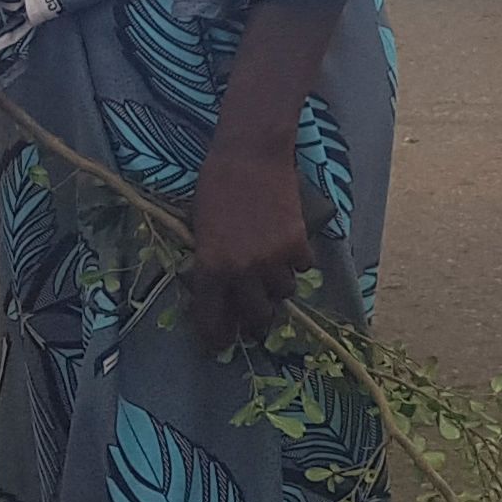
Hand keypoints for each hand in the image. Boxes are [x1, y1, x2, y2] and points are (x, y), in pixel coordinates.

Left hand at [186, 138, 312, 351]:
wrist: (250, 155)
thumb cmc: (214, 187)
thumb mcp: (199, 230)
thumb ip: (209, 263)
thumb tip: (218, 291)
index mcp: (211, 268)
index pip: (213, 319)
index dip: (217, 337)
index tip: (221, 345)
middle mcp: (242, 271)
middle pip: (257, 317)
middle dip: (255, 321)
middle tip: (254, 318)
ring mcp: (273, 258)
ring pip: (283, 294)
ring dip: (277, 288)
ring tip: (272, 274)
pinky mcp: (297, 243)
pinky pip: (303, 268)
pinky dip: (297, 263)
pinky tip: (289, 250)